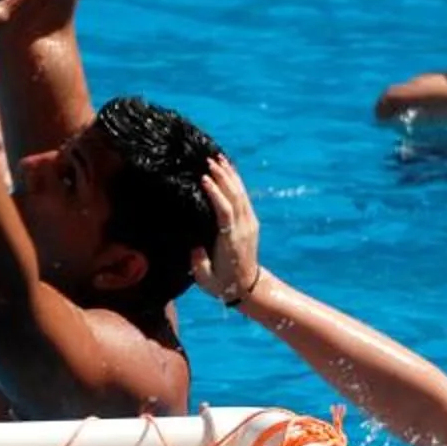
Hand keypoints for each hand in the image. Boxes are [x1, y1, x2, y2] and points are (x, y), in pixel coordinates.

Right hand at [191, 154, 262, 305]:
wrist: (248, 287)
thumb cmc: (222, 284)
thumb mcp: (205, 278)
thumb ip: (198, 262)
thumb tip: (195, 246)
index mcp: (230, 240)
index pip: (224, 211)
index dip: (215, 193)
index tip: (203, 178)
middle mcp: (243, 229)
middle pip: (234, 197)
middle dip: (222, 177)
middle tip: (208, 160)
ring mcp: (249, 224)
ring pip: (241, 194)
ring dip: (230, 175)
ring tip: (218, 159)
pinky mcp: (251, 223)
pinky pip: (244, 198)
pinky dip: (236, 183)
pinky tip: (229, 171)